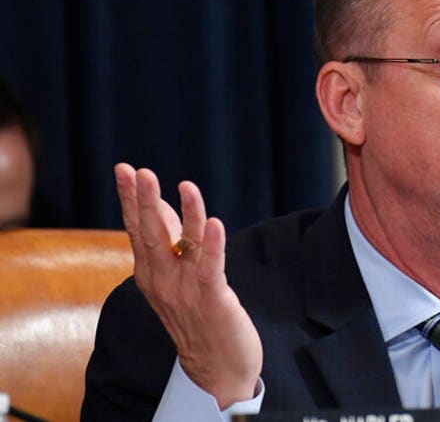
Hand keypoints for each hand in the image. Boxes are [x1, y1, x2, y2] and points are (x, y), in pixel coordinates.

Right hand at [114, 163, 262, 407]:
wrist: (216, 368)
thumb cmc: (197, 317)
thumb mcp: (175, 276)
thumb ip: (168, 242)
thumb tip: (158, 205)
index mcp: (151, 274)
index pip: (137, 229)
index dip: (130, 199)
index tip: (125, 169)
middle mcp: (163, 281)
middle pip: (150, 234)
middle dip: (143, 201)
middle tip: (137, 171)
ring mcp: (186, 291)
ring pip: (183, 245)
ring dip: (186, 214)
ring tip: (185, 185)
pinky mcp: (213, 300)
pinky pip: (212, 268)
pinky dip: (214, 245)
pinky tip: (216, 222)